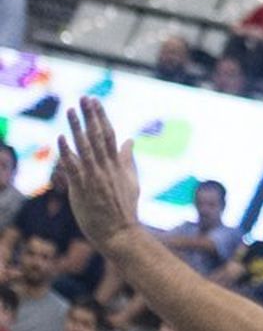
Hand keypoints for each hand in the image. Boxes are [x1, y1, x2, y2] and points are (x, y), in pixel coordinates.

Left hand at [58, 99, 143, 252]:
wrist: (119, 232)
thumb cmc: (124, 209)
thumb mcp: (132, 181)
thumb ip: (127, 159)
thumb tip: (130, 140)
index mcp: (118, 165)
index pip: (110, 136)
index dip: (102, 117)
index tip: (96, 102)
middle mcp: (107, 168)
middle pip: (98, 137)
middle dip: (91, 116)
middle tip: (84, 98)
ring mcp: (95, 178)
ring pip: (85, 148)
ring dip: (77, 128)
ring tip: (70, 111)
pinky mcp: (83, 188)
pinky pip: (73, 167)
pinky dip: (67, 152)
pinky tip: (61, 138)